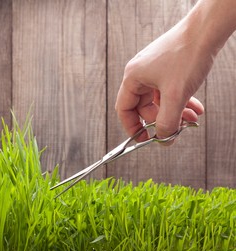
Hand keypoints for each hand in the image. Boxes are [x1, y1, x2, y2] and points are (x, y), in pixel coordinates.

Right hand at [115, 18, 207, 141]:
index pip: (124, 110)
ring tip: (191, 119)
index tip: (145, 139)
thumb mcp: (176, 95)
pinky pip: (169, 91)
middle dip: (161, 120)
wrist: (206, 30)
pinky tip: (195, 108)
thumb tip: (163, 139)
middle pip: (144, 107)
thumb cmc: (187, 55)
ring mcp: (153, 70)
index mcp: (132, 78)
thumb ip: (167, 121)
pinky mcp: (167, 67)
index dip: (133, 127)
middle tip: (176, 130)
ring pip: (159, 100)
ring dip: (174, 112)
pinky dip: (180, 101)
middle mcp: (140, 74)